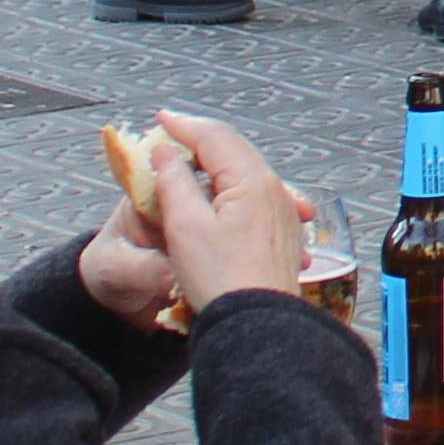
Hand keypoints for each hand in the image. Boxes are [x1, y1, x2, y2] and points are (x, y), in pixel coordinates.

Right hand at [146, 112, 320, 313]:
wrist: (257, 325)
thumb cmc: (221, 279)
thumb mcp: (185, 226)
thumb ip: (175, 183)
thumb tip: (167, 153)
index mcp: (252, 180)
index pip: (215, 137)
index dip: (184, 125)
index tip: (161, 119)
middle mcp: (274, 190)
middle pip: (233, 151)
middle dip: (200, 140)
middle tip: (170, 134)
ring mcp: (282, 212)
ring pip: (245, 173)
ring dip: (215, 164)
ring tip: (187, 163)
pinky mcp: (281, 234)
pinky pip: (253, 196)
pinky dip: (229, 188)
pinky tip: (215, 197)